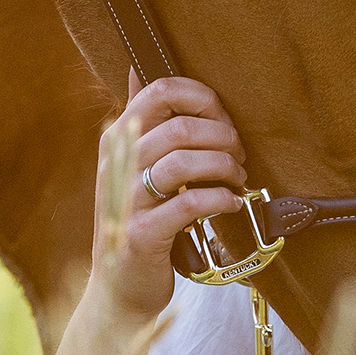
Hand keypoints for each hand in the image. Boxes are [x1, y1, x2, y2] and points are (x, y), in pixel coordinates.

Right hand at [90, 73, 247, 322]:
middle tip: (238, 154)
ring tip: (237, 178)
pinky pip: (190, 204)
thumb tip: (137, 68)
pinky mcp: (142, 234)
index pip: (160, 91)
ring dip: (225, 167)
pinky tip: (230, 204)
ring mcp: (126, 200)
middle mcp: (117, 164)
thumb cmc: (137, 219)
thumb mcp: (129, 165)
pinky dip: (220, 200)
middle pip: (181, 126)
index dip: (202, 98)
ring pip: (186, 161)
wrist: (120, 286)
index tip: (222, 118)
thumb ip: (138, 120)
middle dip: (223, 137)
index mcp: (117, 138)